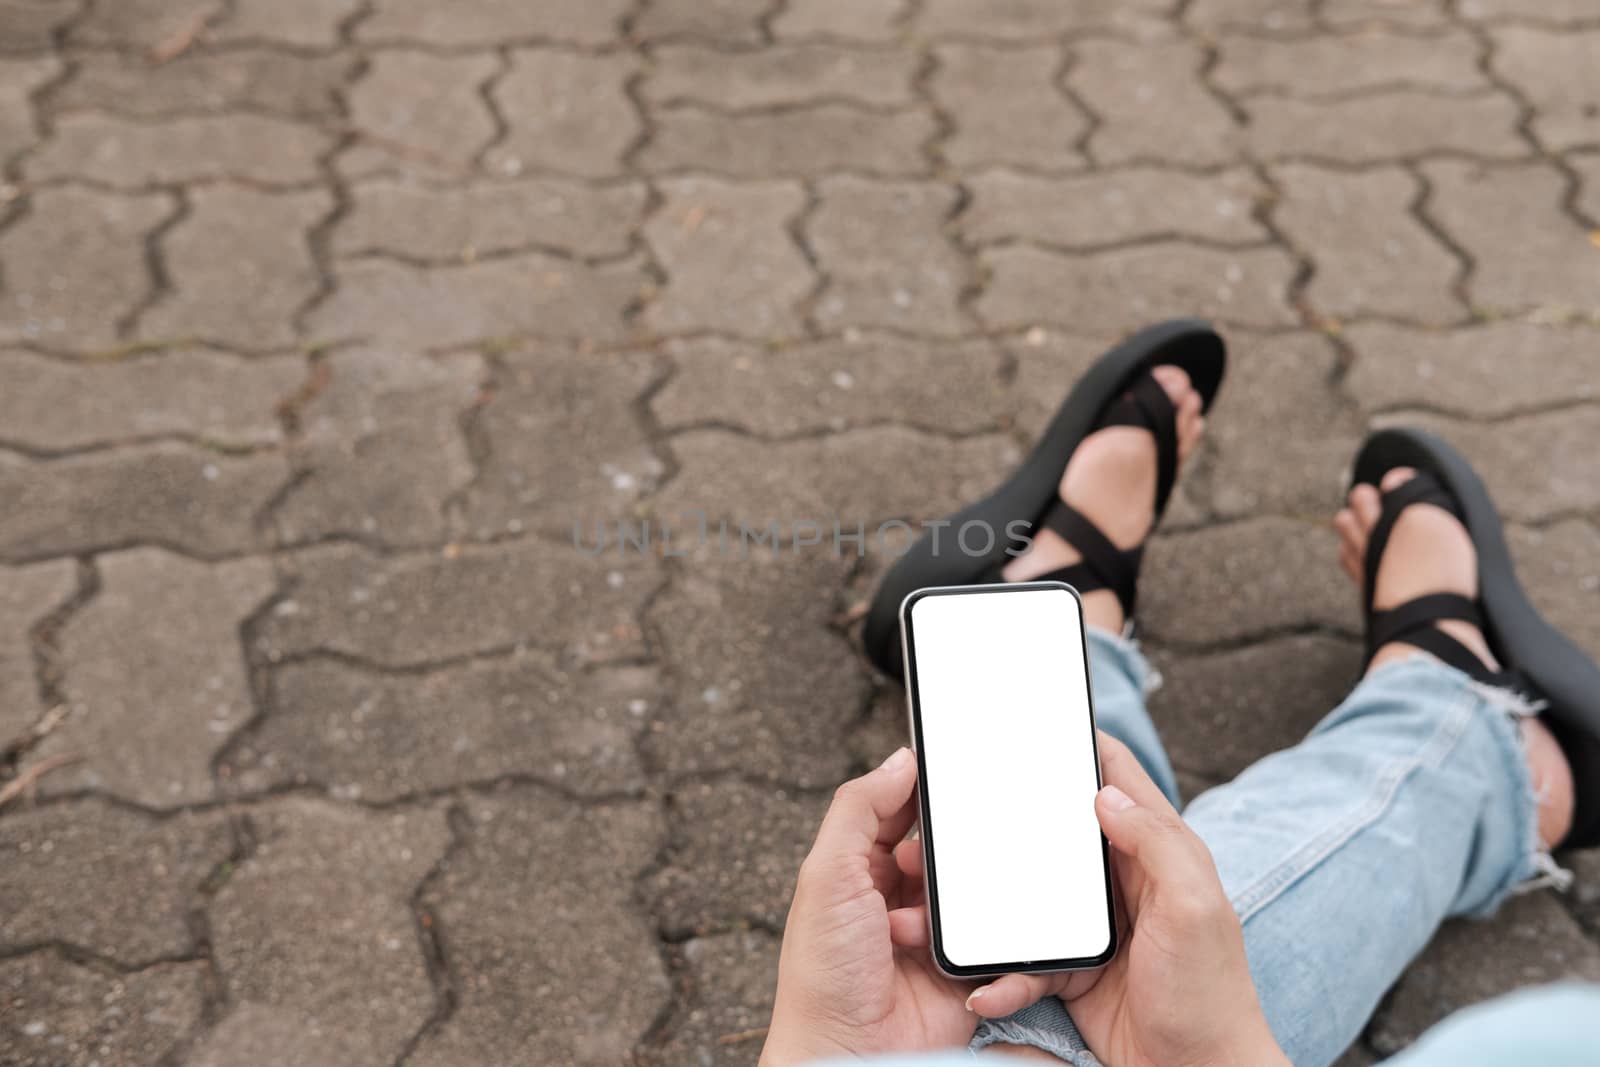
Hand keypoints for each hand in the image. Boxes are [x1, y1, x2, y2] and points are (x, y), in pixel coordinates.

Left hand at [759, 747, 974, 1066]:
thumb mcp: (826, 875)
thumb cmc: (822, 974)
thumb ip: (858, 809)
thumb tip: (900, 760)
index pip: (898, 809)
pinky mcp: (966, 966)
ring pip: (972, 887)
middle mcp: (897, 896)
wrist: (850, 1054)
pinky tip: (957, 946)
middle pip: (943, 846)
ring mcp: (934, 932)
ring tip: (918, 926)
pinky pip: (995, 933)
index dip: (921, 790)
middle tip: (930, 864)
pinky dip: (986, 934)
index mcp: (859, 868)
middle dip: (945, 849)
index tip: (950, 768)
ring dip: (956, 900)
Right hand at [960, 734, 1288, 1066]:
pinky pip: (1023, 960)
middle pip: (1056, 830)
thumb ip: (1156, 843)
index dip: (1079, 741)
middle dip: (1011, 819)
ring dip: (990, 902)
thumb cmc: (1210, 996)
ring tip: (945, 904)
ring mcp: (1093, 925)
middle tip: (962, 807)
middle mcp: (1121, 880)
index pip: (1116, 775)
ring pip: (1026, 894)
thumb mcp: (1194, 908)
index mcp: (1157, 850)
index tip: (1035, 718)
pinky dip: (1003, 975)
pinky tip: (987, 987)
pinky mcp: (1071, 969)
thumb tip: (1104, 793)